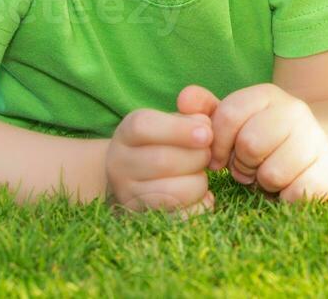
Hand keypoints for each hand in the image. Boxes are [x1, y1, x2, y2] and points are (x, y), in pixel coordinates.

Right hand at [105, 85, 218, 214]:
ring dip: (198, 183)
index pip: (145, 127)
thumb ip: (197, 108)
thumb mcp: (179, 118)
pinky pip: (177, 218)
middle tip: (208, 155)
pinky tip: (202, 196)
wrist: (137, 174)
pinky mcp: (141, 219)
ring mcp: (127, 194)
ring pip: (171, 192)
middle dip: (197, 157)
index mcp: (128, 131)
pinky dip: (198, 207)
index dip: (179, 130)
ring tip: (200, 174)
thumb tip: (203, 120)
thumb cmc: (170, 140)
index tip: (207, 133)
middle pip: (162, 161)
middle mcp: (120, 163)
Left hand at [208, 83, 327, 202]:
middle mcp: (295, 111)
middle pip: (250, 144)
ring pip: (273, 172)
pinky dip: (286, 199)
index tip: (221, 156)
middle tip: (250, 167)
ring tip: (270, 176)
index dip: (218, 144)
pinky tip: (288, 189)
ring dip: (265, 182)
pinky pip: (296, 194)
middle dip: (242, 164)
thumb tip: (184, 99)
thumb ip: (205, 111)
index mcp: (268, 95)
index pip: (229, 114)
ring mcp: (315, 139)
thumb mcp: (235, 122)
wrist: (318, 153)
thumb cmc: (264, 139)